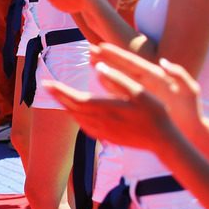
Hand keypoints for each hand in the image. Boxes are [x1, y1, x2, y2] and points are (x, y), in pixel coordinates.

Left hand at [40, 75, 170, 152]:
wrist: (163, 142)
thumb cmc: (155, 114)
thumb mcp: (140, 92)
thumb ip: (118, 79)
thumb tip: (99, 66)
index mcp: (106, 109)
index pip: (75, 98)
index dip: (59, 90)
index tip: (46, 82)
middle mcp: (100, 121)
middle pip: (71, 107)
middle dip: (58, 95)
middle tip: (45, 85)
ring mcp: (102, 131)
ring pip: (76, 117)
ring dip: (65, 105)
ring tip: (58, 95)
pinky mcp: (106, 137)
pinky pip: (85, 126)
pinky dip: (76, 116)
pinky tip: (76, 112)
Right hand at [90, 43, 204, 131]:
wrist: (192, 129)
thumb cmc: (192, 110)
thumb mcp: (190, 90)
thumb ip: (179, 75)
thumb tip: (163, 62)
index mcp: (158, 76)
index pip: (134, 62)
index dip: (117, 55)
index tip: (102, 47)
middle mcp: (148, 81)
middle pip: (123, 67)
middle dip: (107, 58)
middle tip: (90, 49)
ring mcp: (142, 91)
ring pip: (120, 76)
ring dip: (106, 68)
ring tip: (90, 59)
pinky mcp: (139, 101)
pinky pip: (121, 90)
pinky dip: (109, 83)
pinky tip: (99, 78)